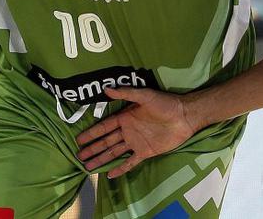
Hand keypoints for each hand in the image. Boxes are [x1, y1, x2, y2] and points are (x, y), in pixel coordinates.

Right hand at [76, 87, 194, 177]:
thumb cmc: (164, 104)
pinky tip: (110, 175)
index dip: (92, 133)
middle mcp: (128, 130)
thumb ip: (126, 93)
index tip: (78, 140)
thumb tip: (106, 89)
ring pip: (114, 153)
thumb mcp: (144, 95)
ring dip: (101, 159)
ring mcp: (136, 142)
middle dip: (92, 148)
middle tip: (78, 156)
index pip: (104, 127)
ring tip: (88, 167)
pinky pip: (130, 162)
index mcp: (125, 117)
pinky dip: (120, 168)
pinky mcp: (146, 152)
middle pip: (106, 141)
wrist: (184, 116)